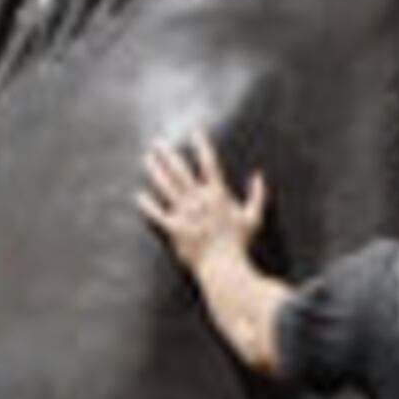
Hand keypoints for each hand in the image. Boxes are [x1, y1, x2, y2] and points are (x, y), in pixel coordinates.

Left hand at [136, 135, 267, 274]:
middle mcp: (199, 200)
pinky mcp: (174, 229)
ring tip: (147, 159)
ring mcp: (185, 214)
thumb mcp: (253, 217)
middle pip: (180, 170)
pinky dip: (147, 204)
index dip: (201, 144)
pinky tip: (139, 195)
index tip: (195, 131)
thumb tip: (259, 175)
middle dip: (168, 154)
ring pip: (166, 186)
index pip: (209, 162)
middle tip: (158, 142)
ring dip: (155, 171)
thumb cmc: (240, 243)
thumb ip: (257, 195)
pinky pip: (157, 214)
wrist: (224, 267)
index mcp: (218, 194)